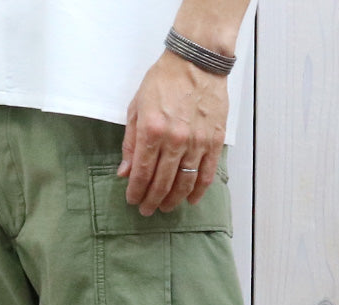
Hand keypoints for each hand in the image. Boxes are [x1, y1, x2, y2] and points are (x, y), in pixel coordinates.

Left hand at [119, 50, 227, 215]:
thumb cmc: (164, 80)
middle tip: (146, 210)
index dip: (136, 191)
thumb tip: (124, 172)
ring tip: (165, 207)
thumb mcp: (137, 107)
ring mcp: (196, 142)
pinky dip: (198, 191)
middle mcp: (174, 140)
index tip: (132, 200)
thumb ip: (130, 142)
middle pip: (162, 183)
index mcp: (152, 131)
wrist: (197, 60)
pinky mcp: (214, 141)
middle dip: (151, 201)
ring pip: (184, 183)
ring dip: (173, 200)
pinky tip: (190, 200)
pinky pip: (206, 174)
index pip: (142, 173)